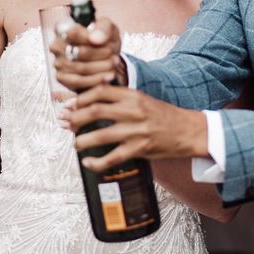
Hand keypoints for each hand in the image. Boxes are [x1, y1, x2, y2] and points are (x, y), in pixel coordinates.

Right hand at [50, 17, 125, 90]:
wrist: (105, 56)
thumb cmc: (103, 39)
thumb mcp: (109, 27)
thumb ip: (103, 28)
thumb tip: (95, 39)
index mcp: (63, 27)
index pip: (73, 32)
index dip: (92, 38)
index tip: (107, 43)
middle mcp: (56, 44)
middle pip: (80, 52)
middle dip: (102, 55)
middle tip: (115, 56)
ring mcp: (57, 61)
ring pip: (81, 68)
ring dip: (102, 68)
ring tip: (113, 64)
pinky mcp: (61, 77)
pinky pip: (78, 82)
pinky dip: (96, 80)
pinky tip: (108, 75)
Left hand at [62, 85, 208, 173]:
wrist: (187, 130)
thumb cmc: (162, 115)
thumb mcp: (142, 99)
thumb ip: (120, 99)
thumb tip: (90, 103)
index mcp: (133, 95)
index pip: (100, 91)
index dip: (80, 98)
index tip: (70, 106)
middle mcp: (133, 110)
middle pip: (95, 111)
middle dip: (75, 119)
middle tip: (67, 124)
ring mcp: (136, 130)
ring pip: (100, 135)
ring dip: (82, 141)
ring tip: (76, 143)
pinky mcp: (140, 148)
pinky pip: (112, 157)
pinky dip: (96, 162)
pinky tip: (88, 162)